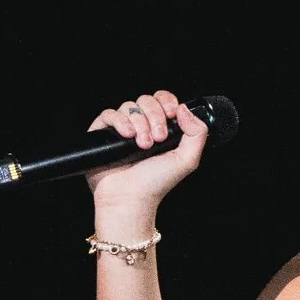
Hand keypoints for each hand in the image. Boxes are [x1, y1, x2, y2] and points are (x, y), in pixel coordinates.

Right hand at [87, 88, 212, 237]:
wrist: (130, 199)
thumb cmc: (156, 184)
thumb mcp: (187, 160)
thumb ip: (197, 133)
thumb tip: (184, 108)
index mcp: (160, 128)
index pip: (162, 100)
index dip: (167, 102)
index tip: (171, 115)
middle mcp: (140, 126)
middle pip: (147, 100)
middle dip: (155, 116)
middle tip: (158, 139)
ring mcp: (121, 130)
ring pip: (129, 106)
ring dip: (139, 123)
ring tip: (142, 145)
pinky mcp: (102, 134)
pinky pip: (110, 114)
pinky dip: (120, 122)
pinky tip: (127, 136)